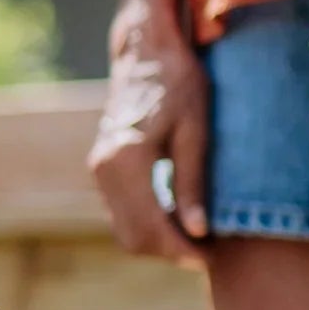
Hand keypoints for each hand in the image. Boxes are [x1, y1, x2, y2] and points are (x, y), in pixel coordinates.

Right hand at [90, 0, 209, 256]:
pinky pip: (122, 212)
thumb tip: (198, 231)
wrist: (145, 51)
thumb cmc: (179, 82)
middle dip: (169, 252)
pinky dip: (147, 224)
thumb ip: (193, 183)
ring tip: (196, 239)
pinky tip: (177, 218)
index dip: (180, 250)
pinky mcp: (103, 167)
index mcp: (126, 160)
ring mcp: (99, 169)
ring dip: (158, 241)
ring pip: (124, 229)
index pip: (150, 227)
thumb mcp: (196, 130)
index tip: (209, 257)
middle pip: (133, 237)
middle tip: (207, 253)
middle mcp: (104, 168)